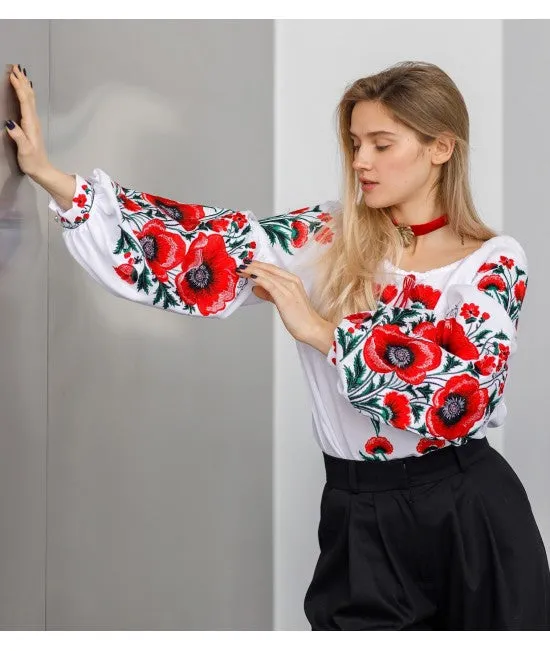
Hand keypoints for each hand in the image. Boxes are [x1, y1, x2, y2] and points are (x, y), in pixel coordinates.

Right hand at [4, 64, 51, 178]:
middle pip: (29, 96)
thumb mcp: (25, 151)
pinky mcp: (32, 125)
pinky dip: (26, 94)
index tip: (12, 75)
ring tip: (20, 73)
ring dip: (25, 85)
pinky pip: (29, 104)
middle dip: (22, 81)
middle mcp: (33, 121)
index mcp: (30, 124)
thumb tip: (10, 124)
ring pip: (30, 99)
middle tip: (15, 66)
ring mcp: (33, 122)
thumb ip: (18, 137)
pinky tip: (26, 91)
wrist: (42, 170)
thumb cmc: (33, 162)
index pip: (25, 102)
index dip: (19, 88)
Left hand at [236, 260, 336, 353]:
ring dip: (252, 270)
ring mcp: (289, 288)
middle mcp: (291, 281)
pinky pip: (269, 284)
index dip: (259, 265)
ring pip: (267, 275)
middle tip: (240, 264)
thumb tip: (256, 288)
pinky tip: (251, 277)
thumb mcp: (283, 302)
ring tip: (241, 270)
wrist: (311, 328)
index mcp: (293, 280)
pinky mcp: (285, 297)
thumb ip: (269, 294)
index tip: (247, 264)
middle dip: (253, 265)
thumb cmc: (300, 318)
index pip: (272, 269)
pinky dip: (259, 279)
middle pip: (269, 269)